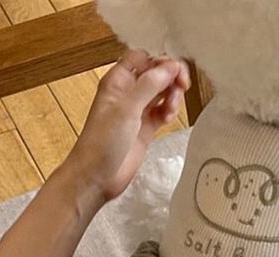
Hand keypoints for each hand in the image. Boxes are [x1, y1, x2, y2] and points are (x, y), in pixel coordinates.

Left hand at [66, 49, 190, 202]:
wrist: (98, 176)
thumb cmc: (102, 143)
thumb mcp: (126, 110)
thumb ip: (149, 86)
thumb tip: (170, 67)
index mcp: (118, 81)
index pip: (143, 58)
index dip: (161, 62)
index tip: (176, 73)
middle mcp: (128, 93)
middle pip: (155, 74)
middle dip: (170, 79)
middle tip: (181, 89)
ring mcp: (137, 112)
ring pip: (161, 93)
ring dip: (172, 97)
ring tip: (171, 110)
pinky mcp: (145, 129)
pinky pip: (162, 112)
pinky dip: (169, 113)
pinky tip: (168, 119)